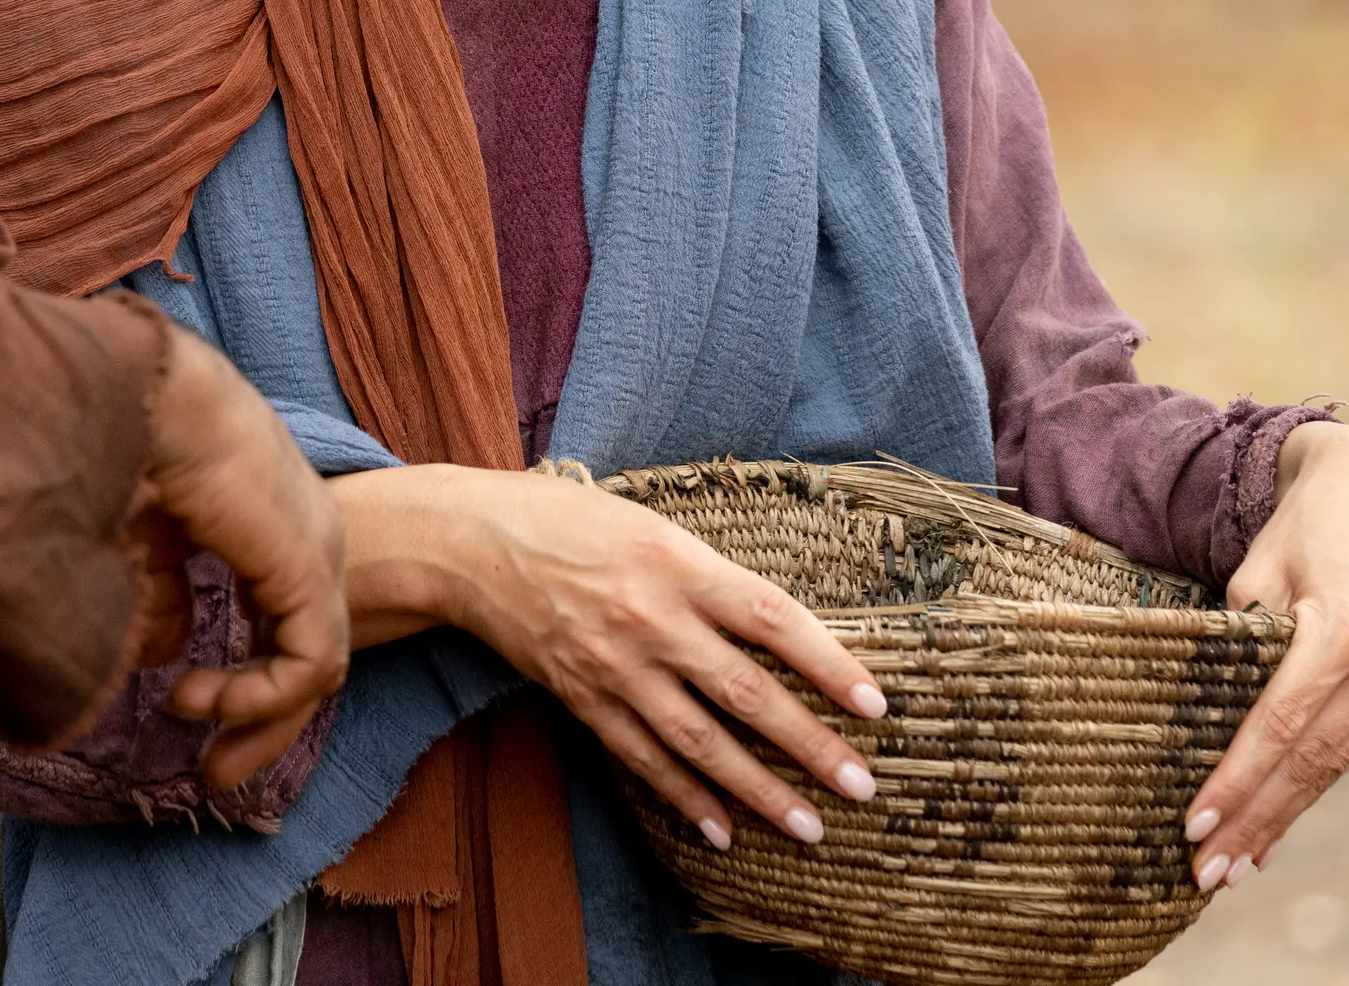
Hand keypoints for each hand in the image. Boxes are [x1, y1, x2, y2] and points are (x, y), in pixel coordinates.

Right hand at [137, 327, 352, 786]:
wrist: (148, 399)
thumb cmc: (134, 451)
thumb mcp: (145, 544)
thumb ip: (162, 601)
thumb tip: (168, 656)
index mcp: (270, 522)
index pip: (280, 619)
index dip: (240, 679)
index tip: (186, 711)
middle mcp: (306, 536)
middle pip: (305, 653)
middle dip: (261, 724)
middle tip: (218, 777)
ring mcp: (315, 550)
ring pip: (316, 667)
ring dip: (255, 715)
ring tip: (193, 719)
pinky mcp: (310, 568)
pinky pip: (312, 663)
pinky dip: (263, 696)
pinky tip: (210, 700)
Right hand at [337, 466, 886, 851]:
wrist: (474, 544)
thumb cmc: (573, 520)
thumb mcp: (656, 525)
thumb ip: (714, 576)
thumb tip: (785, 631)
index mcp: (680, 563)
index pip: (773, 619)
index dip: (828, 664)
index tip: (874, 705)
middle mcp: (652, 619)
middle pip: (747, 694)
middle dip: (809, 746)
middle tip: (860, 786)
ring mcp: (615, 666)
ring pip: (700, 742)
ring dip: (758, 790)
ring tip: (807, 826)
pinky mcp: (582, 698)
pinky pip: (642, 759)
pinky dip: (684, 797)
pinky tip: (722, 828)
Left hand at [1187, 423, 1348, 891]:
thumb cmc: (1300, 524)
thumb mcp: (1258, 571)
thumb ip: (1242, 645)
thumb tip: (1213, 720)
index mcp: (1341, 628)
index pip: (1278, 723)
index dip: (1237, 778)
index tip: (1194, 823)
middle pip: (1307, 760)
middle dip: (1254, 820)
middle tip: (1205, 872)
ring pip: (1330, 765)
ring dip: (1279, 818)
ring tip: (1234, 867)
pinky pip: (1345, 748)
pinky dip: (1307, 788)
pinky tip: (1273, 828)